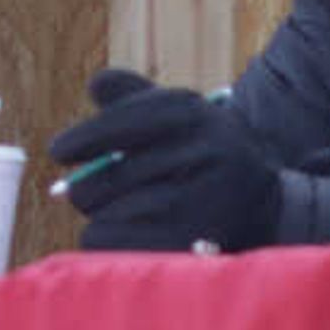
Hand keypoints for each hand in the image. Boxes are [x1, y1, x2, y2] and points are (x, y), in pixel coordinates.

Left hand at [52, 71, 280, 254]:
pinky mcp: (190, 244)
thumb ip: (134, 98)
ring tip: (135, 214)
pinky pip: (113, 243)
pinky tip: (136, 234)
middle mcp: (197, 152)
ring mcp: (195, 201)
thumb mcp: (183, 115)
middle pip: (100, 180)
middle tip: (98, 193)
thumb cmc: (208, 155)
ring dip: (105, 216)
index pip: (118, 124)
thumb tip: (95, 85)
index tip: (59, 152)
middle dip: (87, 188)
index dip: (82, 139)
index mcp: (189, 113)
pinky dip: (113, 240)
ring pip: (104, 215)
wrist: (270, 208)